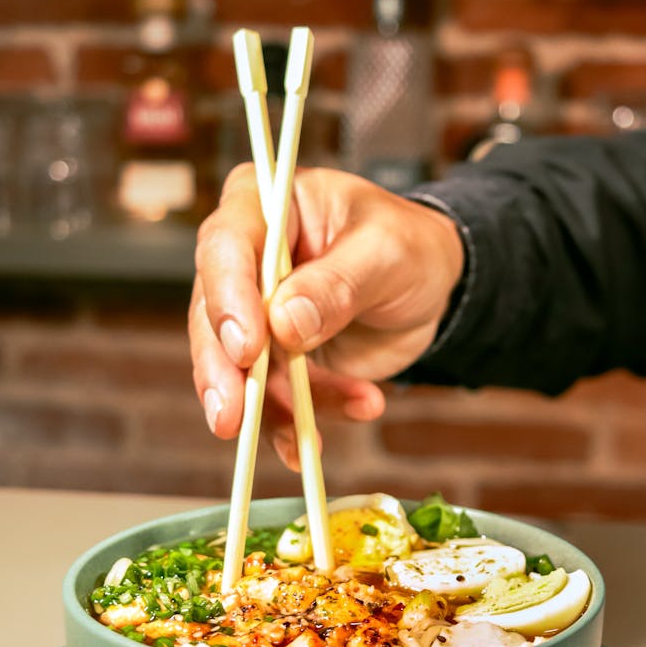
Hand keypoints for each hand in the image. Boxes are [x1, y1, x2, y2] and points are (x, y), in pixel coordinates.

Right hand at [190, 165, 464, 467]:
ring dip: (269, 409)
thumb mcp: (387, 253)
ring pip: (235, 369)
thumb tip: (284, 323)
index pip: (227, 245)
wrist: (433, 285)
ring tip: (308, 441)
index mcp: (264, 206)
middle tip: (231, 418)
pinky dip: (297, 423)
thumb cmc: (409, 247)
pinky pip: (272, 398)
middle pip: (212, 315)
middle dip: (224, 372)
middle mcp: (247, 258)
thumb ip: (338, 284)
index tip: (246, 347)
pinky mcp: (274, 358)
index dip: (229, 297)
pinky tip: (324, 436)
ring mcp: (255, 313)